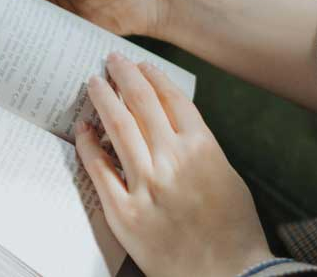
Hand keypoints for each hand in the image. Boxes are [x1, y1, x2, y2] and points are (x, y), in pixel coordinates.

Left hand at [76, 53, 272, 276]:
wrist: (228, 274)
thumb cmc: (233, 229)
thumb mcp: (227, 176)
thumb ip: (199, 146)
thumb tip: (169, 121)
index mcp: (203, 149)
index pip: (172, 99)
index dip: (153, 76)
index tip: (140, 64)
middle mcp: (172, 161)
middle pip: (142, 104)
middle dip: (124, 76)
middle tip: (111, 60)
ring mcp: (146, 186)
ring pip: (117, 127)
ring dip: (104, 99)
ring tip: (94, 82)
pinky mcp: (124, 212)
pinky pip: (99, 169)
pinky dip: (88, 145)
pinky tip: (83, 129)